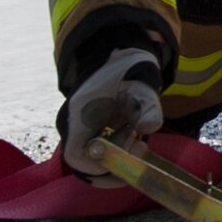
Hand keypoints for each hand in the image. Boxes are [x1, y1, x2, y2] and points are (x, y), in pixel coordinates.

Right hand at [58, 46, 163, 182]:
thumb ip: (146, 106)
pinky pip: (97, 153)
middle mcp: (72, 127)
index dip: (103, 164)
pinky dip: (116, 153)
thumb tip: (150, 127)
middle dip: (115, 164)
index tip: (130, 152)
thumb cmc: (127, 71)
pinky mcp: (86, 132)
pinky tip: (134, 137)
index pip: (78, 156)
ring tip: (139, 141)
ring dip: (117, 158)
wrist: (117, 57)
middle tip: (140, 147)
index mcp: (78, 116)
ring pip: (91, 161)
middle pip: (84, 164)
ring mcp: (77, 130)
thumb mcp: (141, 86)